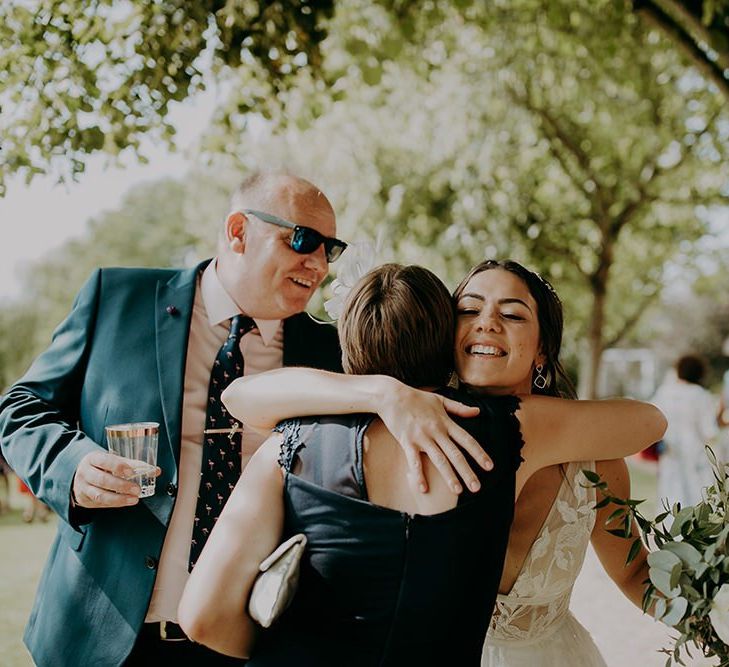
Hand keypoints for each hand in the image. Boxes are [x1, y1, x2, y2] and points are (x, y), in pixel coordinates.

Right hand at [71, 451, 160, 508]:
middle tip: (137, 489)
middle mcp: (86, 472)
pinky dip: (115, 503)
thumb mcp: (111, 460)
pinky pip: (100, 503)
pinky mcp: (85, 499)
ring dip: (119, 499)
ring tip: (134, 499)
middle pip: (102, 480)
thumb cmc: (101, 466)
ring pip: (100, 495)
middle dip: (121, 485)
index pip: (104, 461)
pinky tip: (126, 502)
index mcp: (93, 458)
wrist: (79, 477)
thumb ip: (132, 464)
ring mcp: (83, 487)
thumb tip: (155, 470)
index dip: (118, 466)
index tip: (131, 472)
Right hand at [377, 384, 492, 494]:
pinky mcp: (407, 442)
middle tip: (477, 487)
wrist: (392, 396)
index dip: (479, 453)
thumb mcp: (441, 399)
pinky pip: (414, 462)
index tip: (489, 466)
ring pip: (439, 460)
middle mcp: (436, 431)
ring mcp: (422, 437)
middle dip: (467, 472)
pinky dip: (419, 475)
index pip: (467, 440)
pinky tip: (423, 489)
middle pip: (455, 454)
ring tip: (458, 491)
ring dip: (449, 476)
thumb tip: (477, 411)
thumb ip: (459, 408)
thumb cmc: (416, 397)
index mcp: (446, 422)